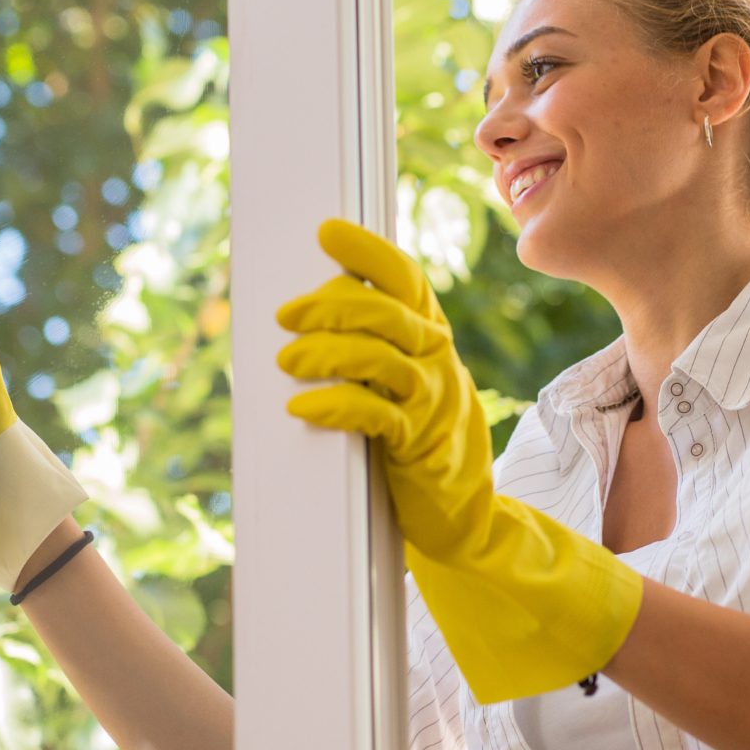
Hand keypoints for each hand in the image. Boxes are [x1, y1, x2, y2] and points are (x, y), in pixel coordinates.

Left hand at [274, 217, 643, 702]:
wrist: (463, 517)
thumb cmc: (419, 444)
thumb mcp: (405, 386)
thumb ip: (374, 349)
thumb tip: (311, 309)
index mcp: (431, 340)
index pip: (408, 280)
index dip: (370, 253)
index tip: (328, 232)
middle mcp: (438, 362)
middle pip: (389, 313)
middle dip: (332, 305)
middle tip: (286, 316)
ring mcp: (433, 404)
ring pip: (381, 358)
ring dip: (327, 352)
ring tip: (288, 362)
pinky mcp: (420, 446)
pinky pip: (376, 414)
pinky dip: (336, 404)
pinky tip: (303, 407)